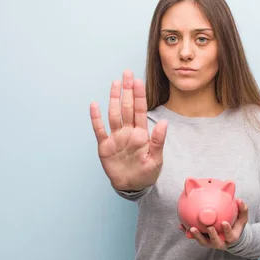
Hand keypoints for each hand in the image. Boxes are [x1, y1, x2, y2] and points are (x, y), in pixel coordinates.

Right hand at [90, 70, 167, 190]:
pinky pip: (99, 129)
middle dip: (127, 90)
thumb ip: (158, 141)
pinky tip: (94, 105)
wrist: (132, 186)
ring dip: (114, 99)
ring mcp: (115, 138)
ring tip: (115, 83)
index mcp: (141, 134)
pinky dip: (96, 118)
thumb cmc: (146, 173)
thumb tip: (164, 123)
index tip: (138, 81)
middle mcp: (127, 132)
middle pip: (126, 107)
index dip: (138, 95)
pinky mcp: (105, 146)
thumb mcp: (156, 160)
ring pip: (113, 114)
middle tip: (127, 73)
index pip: (139, 110)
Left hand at [178, 199, 248, 249]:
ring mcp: (211, 243)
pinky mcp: (203, 241)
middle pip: (215, 242)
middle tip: (209, 227)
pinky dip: (188, 233)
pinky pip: (194, 237)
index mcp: (231, 238)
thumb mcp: (241, 219)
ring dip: (197, 236)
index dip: (227, 231)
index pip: (230, 236)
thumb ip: (242, 210)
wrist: (229, 236)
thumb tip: (240, 200)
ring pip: (203, 242)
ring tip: (191, 228)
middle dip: (212, 235)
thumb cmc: (236, 226)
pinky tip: (181, 225)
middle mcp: (220, 243)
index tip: (224, 223)